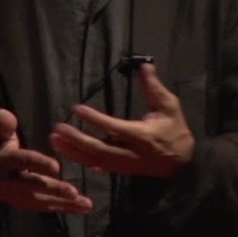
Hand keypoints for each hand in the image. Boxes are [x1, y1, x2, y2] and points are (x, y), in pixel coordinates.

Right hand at [0, 108, 92, 213]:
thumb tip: (3, 114)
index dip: (38, 164)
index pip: (22, 162)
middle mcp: (6, 182)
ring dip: (62, 204)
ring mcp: (12, 196)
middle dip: (53, 190)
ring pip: (39, 201)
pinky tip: (80, 208)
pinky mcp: (21, 204)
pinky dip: (61, 208)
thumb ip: (2, 125)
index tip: (57, 168)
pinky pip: (42, 207)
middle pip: (32, 187)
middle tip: (74, 193)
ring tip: (85, 204)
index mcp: (1, 161)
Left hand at [50, 64, 195, 178]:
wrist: (183, 164)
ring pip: (95, 161)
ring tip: (55, 140)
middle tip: (58, 128)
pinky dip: (81, 160)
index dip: (94, 120)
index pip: (114, 128)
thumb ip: (154, 88)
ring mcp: (124, 165)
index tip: (77, 109)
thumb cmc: (175, 131)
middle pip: (99, 149)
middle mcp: (131, 153)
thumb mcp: (170, 106)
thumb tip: (145, 66)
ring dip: (73, 151)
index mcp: (143, 136)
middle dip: (76, 140)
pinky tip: (66, 152)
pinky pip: (97, 167)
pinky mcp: (120, 170)